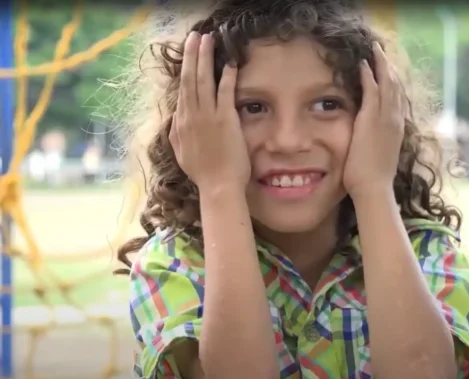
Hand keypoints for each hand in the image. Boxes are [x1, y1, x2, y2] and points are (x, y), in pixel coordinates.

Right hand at [170, 32, 249, 191]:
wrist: (218, 187)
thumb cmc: (204, 173)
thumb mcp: (181, 152)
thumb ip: (176, 134)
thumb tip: (174, 120)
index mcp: (181, 123)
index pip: (183, 90)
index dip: (186, 70)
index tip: (188, 55)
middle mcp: (191, 116)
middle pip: (190, 79)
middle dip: (192, 55)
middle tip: (195, 37)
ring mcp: (207, 117)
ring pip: (203, 81)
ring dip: (205, 58)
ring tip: (207, 41)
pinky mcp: (225, 120)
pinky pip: (225, 92)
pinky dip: (227, 76)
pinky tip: (230, 63)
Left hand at [343, 42, 404, 199]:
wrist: (375, 189)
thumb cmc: (374, 181)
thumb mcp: (380, 158)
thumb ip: (378, 146)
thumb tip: (373, 145)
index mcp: (397, 130)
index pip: (398, 101)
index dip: (394, 84)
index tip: (390, 72)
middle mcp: (395, 121)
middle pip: (396, 87)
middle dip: (390, 69)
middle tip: (383, 54)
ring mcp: (385, 119)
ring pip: (387, 84)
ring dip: (382, 65)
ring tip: (376, 51)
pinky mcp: (371, 120)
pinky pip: (372, 90)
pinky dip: (369, 75)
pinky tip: (364, 64)